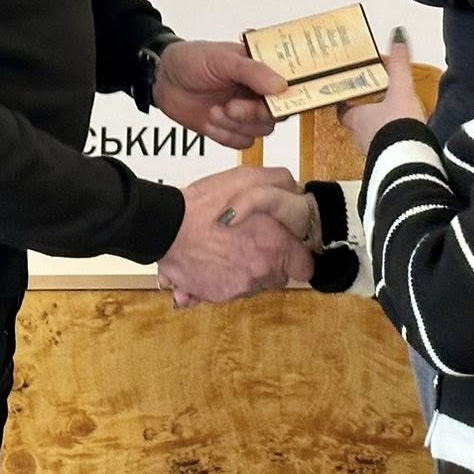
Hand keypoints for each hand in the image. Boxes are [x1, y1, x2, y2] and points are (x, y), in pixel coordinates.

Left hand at [153, 40, 285, 149]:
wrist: (161, 79)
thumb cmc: (191, 60)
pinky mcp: (231, 129)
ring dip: (236, 125)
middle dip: (253, 114)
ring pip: (261, 131)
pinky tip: (209, 121)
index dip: (289, 96)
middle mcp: (258, 91)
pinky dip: (225, 136)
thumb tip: (281, 86)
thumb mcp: (222, 59)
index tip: (277, 101)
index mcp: (262, 68)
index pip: (290, 85)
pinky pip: (242, 143)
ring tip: (214, 111)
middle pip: (277, 114)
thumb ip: (252, 72)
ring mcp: (246, 112)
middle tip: (231, 106)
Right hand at [157, 165, 313, 307]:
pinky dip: (219, 281)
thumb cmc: (205, 205)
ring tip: (226, 250)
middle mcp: (261, 272)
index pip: (305, 266)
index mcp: (275, 247)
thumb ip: (278, 181)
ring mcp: (239, 288)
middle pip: (278, 277)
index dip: (296, 256)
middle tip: (251, 244)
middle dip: (269, 263)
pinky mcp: (217, 296)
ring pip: (253, 285)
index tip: (286, 248)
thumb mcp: (247, 177)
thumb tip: (295, 188)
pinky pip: (226, 292)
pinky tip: (209, 263)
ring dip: (244, 272)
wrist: (167, 228)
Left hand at [340, 30, 426, 152]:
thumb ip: (399, 65)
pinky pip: (384, 149)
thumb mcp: (401, 89)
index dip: (345, 101)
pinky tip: (402, 136)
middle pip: (355, 122)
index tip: (349, 93)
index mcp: (357, 117)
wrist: (408, 162)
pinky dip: (389, 141)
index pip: (343, 109)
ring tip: (390, 118)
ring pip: (369, 136)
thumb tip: (397, 35)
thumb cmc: (397, 125)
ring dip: (376, 128)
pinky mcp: (386, 163)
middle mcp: (359, 136)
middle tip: (371, 102)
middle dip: (363, 113)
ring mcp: (371, 151)